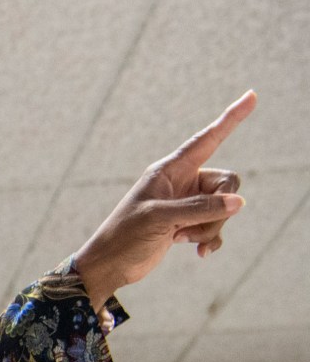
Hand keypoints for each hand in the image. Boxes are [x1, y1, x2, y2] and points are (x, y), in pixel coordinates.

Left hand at [70, 90, 255, 309]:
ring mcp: (186, 202)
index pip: (207, 139)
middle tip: (189, 230)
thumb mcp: (160, 218)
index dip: (231, 118)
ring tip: (181, 239)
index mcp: (170, 169)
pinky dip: (210, 239)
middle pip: (226, 184)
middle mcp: (181, 181)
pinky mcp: (188, 222)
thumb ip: (200, 208)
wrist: (109, 266)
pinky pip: (216, 224)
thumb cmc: (125, 237)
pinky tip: (199, 253)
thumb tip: (238, 203)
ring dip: (210, 228)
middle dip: (218, 210)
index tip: (252, 95)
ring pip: (224, 207)